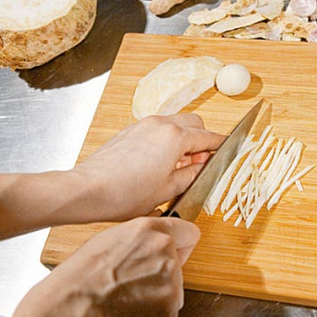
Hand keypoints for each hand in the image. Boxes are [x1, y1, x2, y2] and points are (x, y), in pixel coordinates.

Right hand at [5, 216, 199, 316]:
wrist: (75, 306)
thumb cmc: (83, 275)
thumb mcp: (112, 238)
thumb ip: (141, 236)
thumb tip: (152, 240)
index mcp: (151, 231)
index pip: (189, 231)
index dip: (181, 243)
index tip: (177, 249)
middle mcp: (165, 252)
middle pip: (179, 262)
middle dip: (165, 270)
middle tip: (138, 279)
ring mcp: (171, 280)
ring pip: (174, 286)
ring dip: (158, 292)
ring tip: (129, 294)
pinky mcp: (170, 307)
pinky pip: (168, 309)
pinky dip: (155, 312)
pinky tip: (132, 307)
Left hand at [67, 113, 223, 222]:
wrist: (88, 190)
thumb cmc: (125, 194)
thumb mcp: (169, 190)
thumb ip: (192, 175)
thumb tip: (204, 166)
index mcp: (175, 137)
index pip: (208, 137)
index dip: (221, 145)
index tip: (228, 149)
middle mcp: (160, 124)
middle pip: (193, 123)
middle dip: (202, 139)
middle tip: (201, 162)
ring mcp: (142, 125)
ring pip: (174, 123)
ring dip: (183, 139)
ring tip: (179, 166)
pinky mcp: (129, 131)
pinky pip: (157, 128)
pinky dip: (166, 140)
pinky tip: (160, 163)